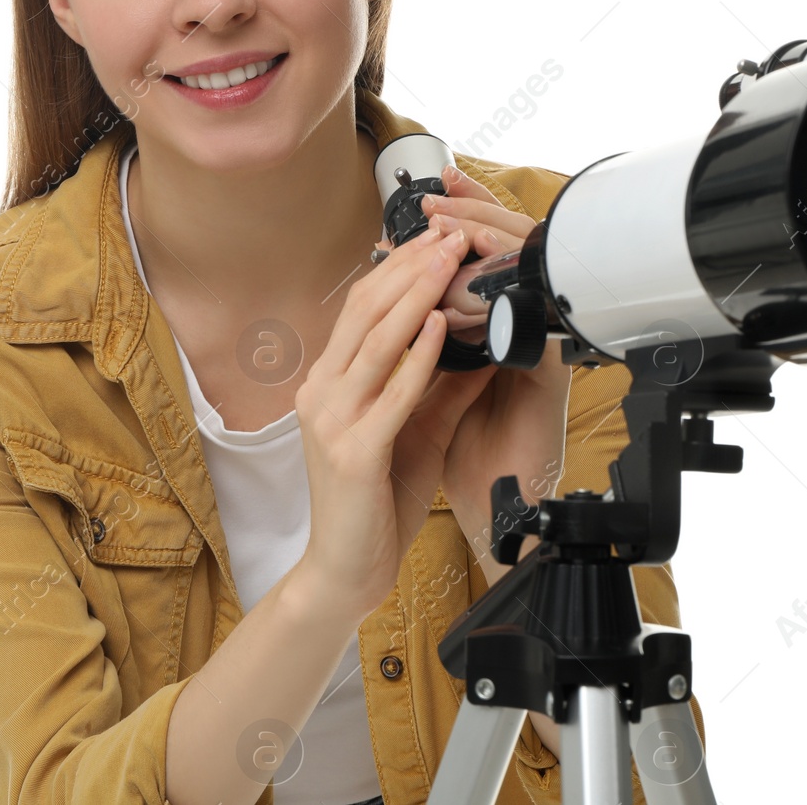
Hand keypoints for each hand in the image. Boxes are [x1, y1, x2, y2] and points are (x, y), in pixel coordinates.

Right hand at [294, 219, 494, 624]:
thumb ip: (442, 385)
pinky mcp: (353, 452)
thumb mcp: (416, 429)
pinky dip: (417, 355)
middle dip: (411, 267)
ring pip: (376, 341)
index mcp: (328, 382)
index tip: (436, 236)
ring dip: (417, 295)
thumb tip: (485, 340)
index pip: (361, 307)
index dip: (398, 267)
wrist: (344, 572)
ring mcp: (332, 420)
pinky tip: (440, 326)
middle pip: (365, 310)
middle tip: (449, 233)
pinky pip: (392, 393)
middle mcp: (321, 392)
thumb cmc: (377, 501)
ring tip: (450, 261)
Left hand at [405, 167, 571, 535]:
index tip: (426, 199)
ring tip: (455, 219)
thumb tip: (399, 311)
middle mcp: (523, 339)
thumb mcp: (429, 394)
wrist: (485, 517)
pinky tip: (472, 290)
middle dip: (476, 218)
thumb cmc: (456, 462)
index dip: (462, 226)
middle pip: (510, 257)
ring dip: (490, 246)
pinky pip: (530, 333)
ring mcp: (539, 357)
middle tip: (443, 190)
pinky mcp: (549, 381)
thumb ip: (425, 353)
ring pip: (525, 282)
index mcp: (496, 338)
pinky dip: (504, 306)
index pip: (482, 266)